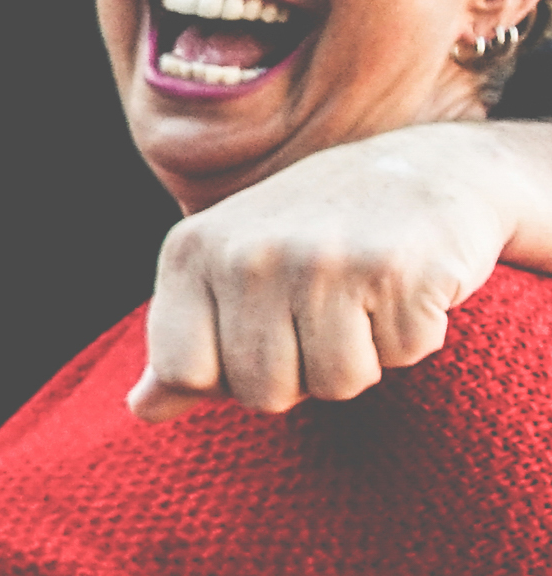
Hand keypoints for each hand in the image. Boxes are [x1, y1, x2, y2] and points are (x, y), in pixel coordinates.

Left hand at [133, 124, 516, 419]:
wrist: (431, 165)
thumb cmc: (318, 231)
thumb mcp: (231, 270)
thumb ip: (186, 340)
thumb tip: (142, 410)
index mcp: (191, 252)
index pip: (182, 372)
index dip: (229, 375)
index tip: (260, 334)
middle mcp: (247, 253)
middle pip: (263, 392)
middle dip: (303, 374)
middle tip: (326, 314)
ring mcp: (321, 259)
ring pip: (337, 384)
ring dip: (364, 357)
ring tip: (365, 298)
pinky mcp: (395, 269)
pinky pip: (403, 355)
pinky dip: (413, 333)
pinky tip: (406, 285)